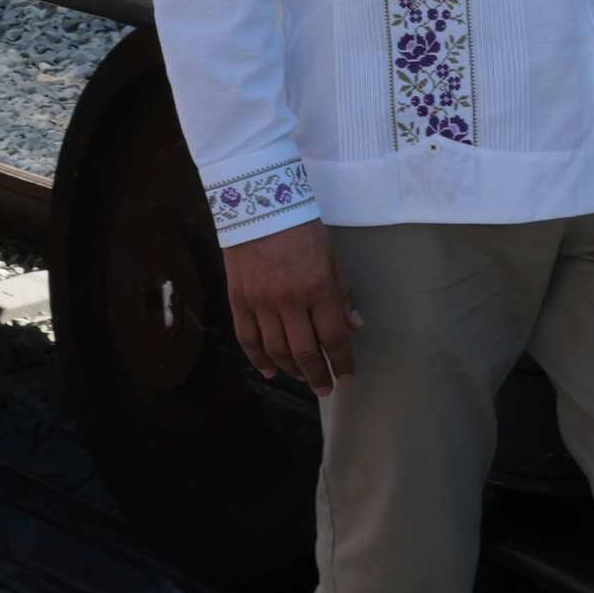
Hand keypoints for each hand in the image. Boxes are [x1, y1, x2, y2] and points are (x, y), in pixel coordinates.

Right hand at [221, 222, 359, 392]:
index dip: (342, 361)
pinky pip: (247, 338)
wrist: (257, 204)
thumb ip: (342, 293)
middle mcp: (290, 300)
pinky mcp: (239, 300)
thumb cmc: (301, 227)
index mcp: (318, 287)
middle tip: (325, 388)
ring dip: (292, 370)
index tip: (347, 376)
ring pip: (277, 350)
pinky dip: (258, 359)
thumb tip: (355, 326)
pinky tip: (269, 371)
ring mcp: (261, 302)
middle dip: (318, 375)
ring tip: (303, 378)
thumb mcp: (331, 256)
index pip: (334, 337)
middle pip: (306, 352)